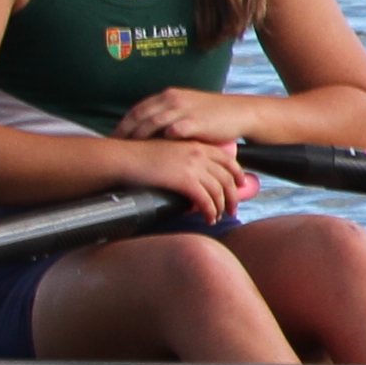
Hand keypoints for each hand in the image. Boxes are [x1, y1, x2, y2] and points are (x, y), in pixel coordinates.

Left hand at [110, 87, 256, 143]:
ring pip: (151, 123)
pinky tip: (152, 153)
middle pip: (140, 116)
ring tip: (128, 152)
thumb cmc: (215, 114)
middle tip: (113, 147)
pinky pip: (170, 132)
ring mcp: (183, 110)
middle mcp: (173, 99)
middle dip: (124, 132)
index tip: (113, 138)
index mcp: (170, 95)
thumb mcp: (188, 108)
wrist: (241, 113)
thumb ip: (169, 115)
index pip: (138, 109)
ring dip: (137, 138)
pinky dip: (159, 142)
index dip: (123, 124)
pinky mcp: (194, 123)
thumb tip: (150, 131)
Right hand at [122, 135, 249, 220]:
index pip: (227, 159)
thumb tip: (190, 175)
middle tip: (232, 208)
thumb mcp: (169, 150)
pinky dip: (210, 211)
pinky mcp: (185, 181)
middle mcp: (199, 154)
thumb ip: (184, 158)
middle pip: (227, 177)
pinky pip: (206, 200)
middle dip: (233, 195)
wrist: (125, 157)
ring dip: (221, 207)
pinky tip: (209, 219)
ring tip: (219, 217)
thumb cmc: (140, 156)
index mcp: (197, 145)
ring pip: (218, 191)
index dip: (237, 173)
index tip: (241, 184)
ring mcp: (194, 167)